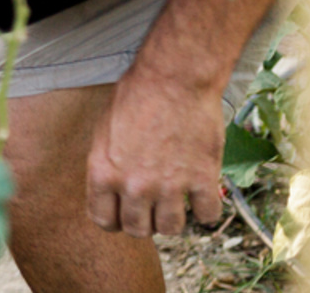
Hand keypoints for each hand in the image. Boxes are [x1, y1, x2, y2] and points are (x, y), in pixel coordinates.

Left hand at [86, 73, 224, 236]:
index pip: (104, 220)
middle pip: (138, 230)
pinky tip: (202, 195)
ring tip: (176, 202)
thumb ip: (107, 166)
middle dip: (144, 222)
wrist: (174, 79)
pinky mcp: (202, 179)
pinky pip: (207, 216)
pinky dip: (206, 210)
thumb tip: (111, 190)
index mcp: (103, 173)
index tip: (125, 214)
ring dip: (173, 219)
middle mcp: (133, 185)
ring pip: (171, 229)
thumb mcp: (104, 132)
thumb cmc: (135, 97)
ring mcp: (169, 185)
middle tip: (152, 208)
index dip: (115, 220)